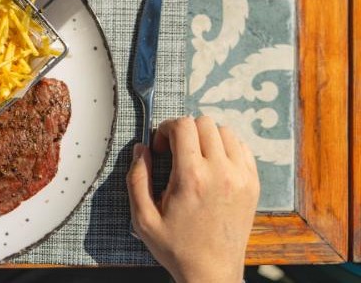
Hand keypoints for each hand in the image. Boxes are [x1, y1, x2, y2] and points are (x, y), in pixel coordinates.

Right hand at [126, 116, 259, 282]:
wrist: (211, 273)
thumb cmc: (177, 248)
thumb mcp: (143, 218)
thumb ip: (137, 178)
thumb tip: (141, 149)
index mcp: (192, 178)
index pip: (183, 125)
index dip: (165, 129)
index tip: (160, 148)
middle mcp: (220, 173)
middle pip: (204, 122)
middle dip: (184, 131)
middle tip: (175, 151)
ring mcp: (241, 178)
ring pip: (225, 131)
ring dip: (206, 137)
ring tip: (195, 157)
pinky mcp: (252, 185)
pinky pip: (242, 148)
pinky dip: (226, 148)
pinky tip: (213, 164)